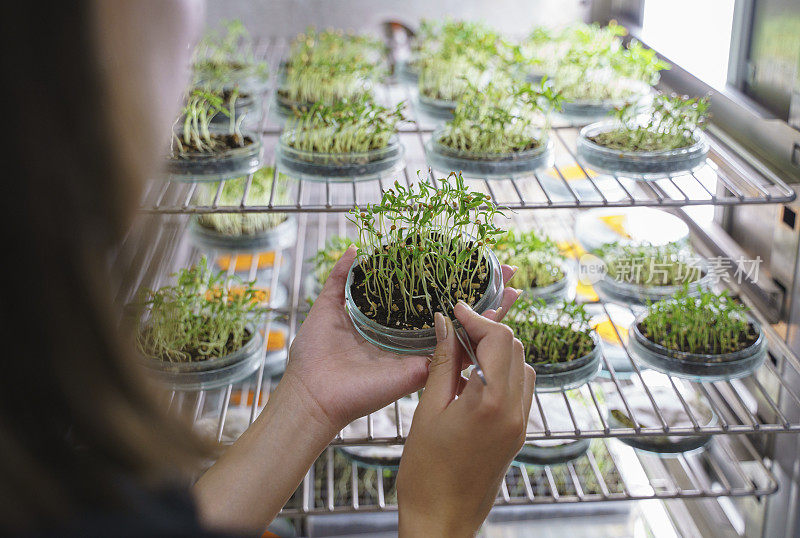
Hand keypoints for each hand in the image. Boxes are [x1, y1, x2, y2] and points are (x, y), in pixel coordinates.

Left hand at [283, 245, 520, 434]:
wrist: (310, 392)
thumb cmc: (315, 355)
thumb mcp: (327, 307)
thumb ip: (341, 279)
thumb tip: (354, 248)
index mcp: (392, 323)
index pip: (429, 296)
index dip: (451, 278)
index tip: (472, 258)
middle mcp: (410, 338)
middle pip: (454, 311)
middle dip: (482, 290)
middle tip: (507, 270)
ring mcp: (419, 354)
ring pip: (464, 331)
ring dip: (493, 311)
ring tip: (515, 288)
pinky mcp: (420, 371)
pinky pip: (455, 354)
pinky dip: (481, 338)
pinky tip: (502, 320)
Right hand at [396, 303, 534, 536]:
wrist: (442, 520)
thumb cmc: (426, 472)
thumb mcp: (427, 411)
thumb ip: (443, 364)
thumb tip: (445, 326)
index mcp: (490, 403)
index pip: (498, 340)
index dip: (478, 318)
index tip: (456, 309)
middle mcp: (514, 411)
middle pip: (515, 348)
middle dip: (488, 331)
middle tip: (457, 328)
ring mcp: (520, 424)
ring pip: (522, 367)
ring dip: (498, 351)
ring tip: (464, 353)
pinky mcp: (519, 434)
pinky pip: (521, 390)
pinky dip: (504, 373)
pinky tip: (475, 379)